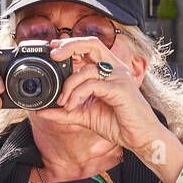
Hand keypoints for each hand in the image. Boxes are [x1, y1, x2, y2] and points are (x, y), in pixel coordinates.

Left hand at [30, 35, 182, 182]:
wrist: (140, 139)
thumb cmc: (119, 124)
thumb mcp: (85, 117)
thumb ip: (64, 112)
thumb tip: (41, 111)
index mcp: (108, 71)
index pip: (89, 47)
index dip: (70, 44)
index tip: (52, 50)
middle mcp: (115, 69)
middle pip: (92, 43)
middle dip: (70, 46)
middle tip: (53, 55)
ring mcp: (120, 77)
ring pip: (87, 70)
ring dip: (69, 86)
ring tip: (63, 103)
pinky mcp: (121, 89)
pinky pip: (93, 85)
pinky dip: (77, 95)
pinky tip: (72, 106)